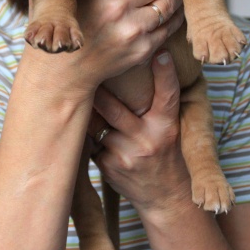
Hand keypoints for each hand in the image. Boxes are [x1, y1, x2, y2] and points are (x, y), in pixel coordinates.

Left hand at [91, 51, 189, 212]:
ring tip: (80, 106)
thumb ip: (156, 106)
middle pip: (113, 108)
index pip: (167, 94)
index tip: (160, 52)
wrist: (166, 196)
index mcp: (166, 126)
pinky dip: (92, 138)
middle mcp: (148, 139)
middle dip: (96, 93)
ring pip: (97, 124)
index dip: (165, 72)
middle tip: (83, 75)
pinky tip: (99, 140)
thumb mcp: (169, 129)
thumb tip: (142, 70)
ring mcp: (126, 155)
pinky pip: (92, 142)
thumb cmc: (166, 154)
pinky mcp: (109, 166)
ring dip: (91, 117)